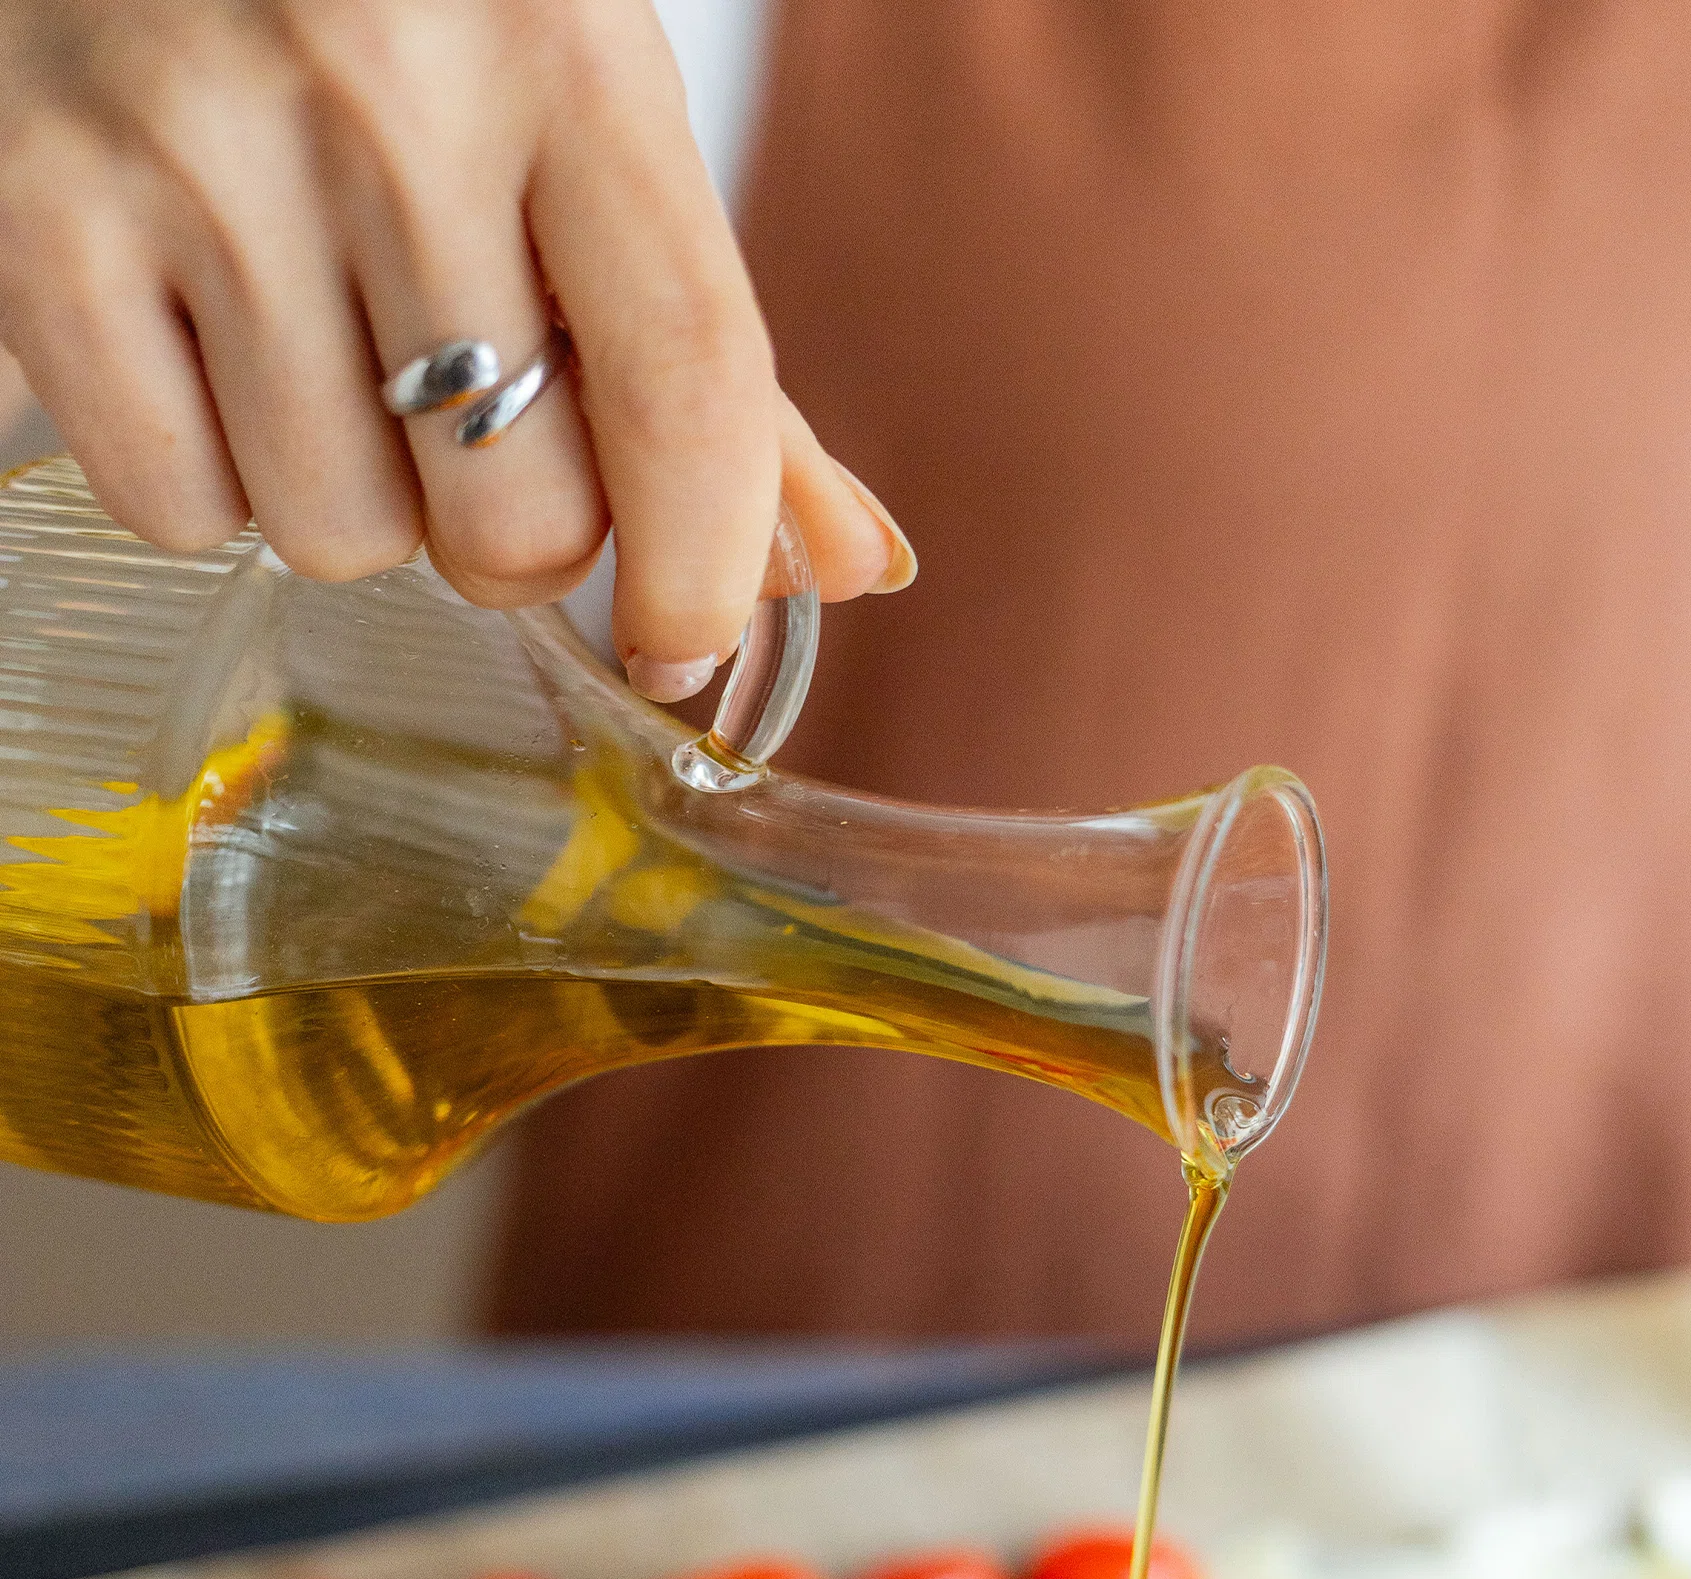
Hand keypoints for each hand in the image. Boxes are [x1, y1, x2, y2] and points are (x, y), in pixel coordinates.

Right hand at [0, 0, 905, 697]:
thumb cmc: (402, 13)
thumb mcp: (582, 126)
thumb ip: (710, 355)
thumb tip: (850, 569)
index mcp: (564, 61)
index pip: (687, 384)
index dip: (703, 565)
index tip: (684, 644)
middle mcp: (384, 102)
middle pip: (513, 511)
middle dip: (514, 530)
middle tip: (469, 430)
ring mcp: (196, 155)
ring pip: (341, 535)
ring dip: (358, 501)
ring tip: (328, 359)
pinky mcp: (39, 213)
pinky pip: (179, 505)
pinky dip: (211, 483)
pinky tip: (218, 358)